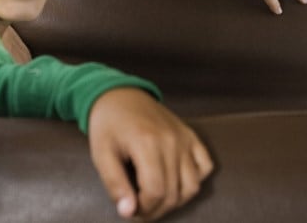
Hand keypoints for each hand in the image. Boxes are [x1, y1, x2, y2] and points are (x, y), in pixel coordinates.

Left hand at [88, 88, 212, 220]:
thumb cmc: (108, 125)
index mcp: (147, 143)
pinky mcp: (191, 136)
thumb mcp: (101, 154)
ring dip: (176, 201)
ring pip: (193, 185)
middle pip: (174, 193)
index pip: (155, 191)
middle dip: (156, 210)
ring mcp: (184, 138)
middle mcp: (171, 141)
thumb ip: (115, 185)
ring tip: (157, 200)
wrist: (121, 95)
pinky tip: (176, 182)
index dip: (143, 210)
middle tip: (139, 210)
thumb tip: (128, 212)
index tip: (131, 210)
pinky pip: (205, 165)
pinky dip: (195, 180)